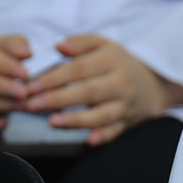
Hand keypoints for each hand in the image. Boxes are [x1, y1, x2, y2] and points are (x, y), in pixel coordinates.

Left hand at [24, 35, 182, 145]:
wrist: (150, 84)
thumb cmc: (116, 62)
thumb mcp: (102, 44)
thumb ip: (79, 43)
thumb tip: (58, 46)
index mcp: (112, 60)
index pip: (79, 69)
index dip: (54, 78)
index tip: (31, 85)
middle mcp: (120, 83)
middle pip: (87, 92)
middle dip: (58, 99)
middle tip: (32, 104)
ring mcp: (125, 105)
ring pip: (100, 115)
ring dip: (75, 120)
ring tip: (52, 121)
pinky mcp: (127, 122)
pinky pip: (115, 132)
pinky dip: (102, 137)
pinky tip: (87, 140)